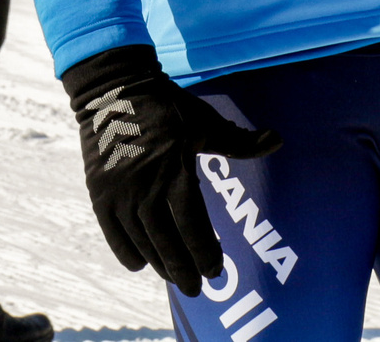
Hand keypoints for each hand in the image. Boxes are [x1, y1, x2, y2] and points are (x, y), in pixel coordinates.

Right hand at [63, 44, 281, 295]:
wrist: (115, 90)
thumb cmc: (167, 107)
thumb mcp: (205, 122)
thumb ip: (238, 141)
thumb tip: (278, 140)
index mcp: (176, 171)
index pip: (193, 224)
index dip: (205, 251)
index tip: (216, 270)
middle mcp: (146, 187)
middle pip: (167, 241)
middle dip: (183, 268)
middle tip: (196, 288)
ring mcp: (121, 192)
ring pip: (142, 240)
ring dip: (159, 264)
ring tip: (175, 278)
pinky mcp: (101, 193)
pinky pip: (113, 233)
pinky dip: (126, 252)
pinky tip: (140, 265)